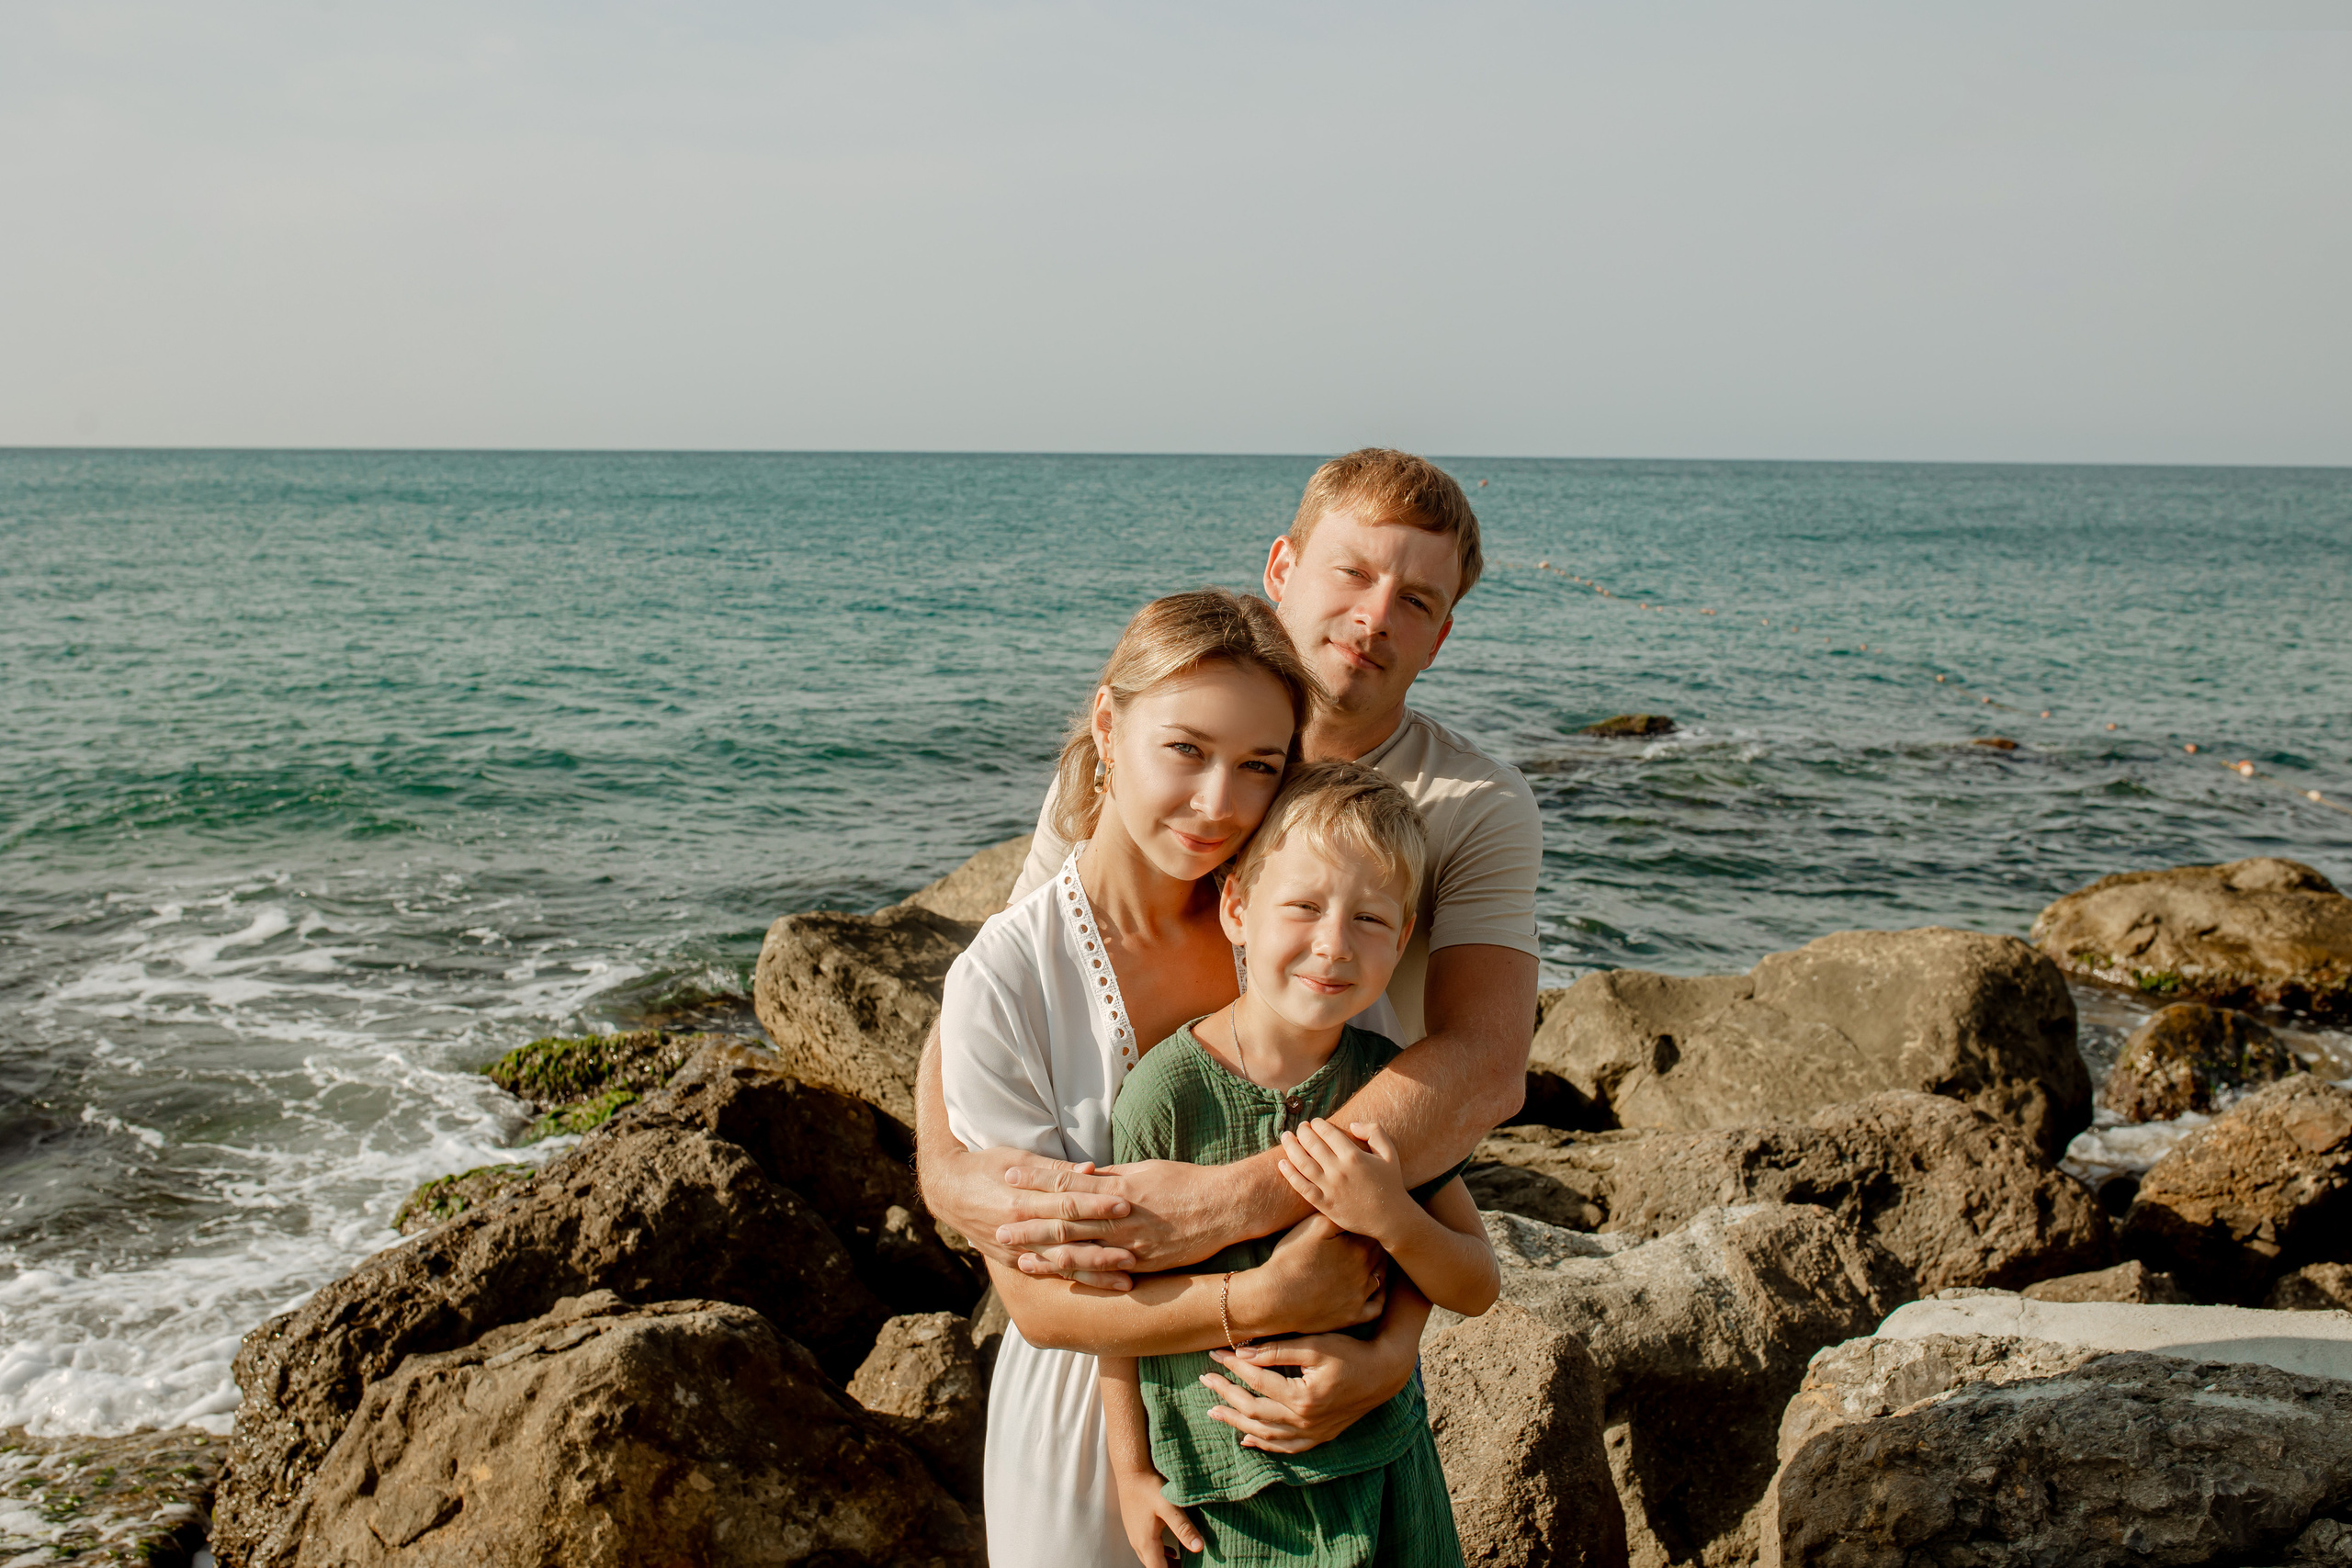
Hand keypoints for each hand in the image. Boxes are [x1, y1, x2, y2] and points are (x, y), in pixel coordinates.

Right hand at [926, 1147, 1135, 1272]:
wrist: (947, 1191)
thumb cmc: (986, 1166)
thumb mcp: (1016, 1158)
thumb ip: (1054, 1170)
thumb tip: (1090, 1170)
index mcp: (1022, 1199)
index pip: (1066, 1203)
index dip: (1097, 1204)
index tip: (1125, 1204)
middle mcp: (1019, 1229)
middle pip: (1068, 1238)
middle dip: (1103, 1247)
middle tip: (1135, 1252)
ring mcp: (1014, 1249)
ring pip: (1061, 1264)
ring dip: (1094, 1273)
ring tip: (1125, 1281)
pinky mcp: (1011, 1262)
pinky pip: (1047, 1273)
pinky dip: (1072, 1280)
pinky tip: (1096, 1287)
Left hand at [1005, 1158, 1254, 1278]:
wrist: (1224, 1208)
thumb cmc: (1184, 1182)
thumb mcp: (1144, 1169)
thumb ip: (1111, 1177)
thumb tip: (1081, 1176)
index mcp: (1118, 1188)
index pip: (1068, 1183)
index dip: (1036, 1181)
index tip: (1009, 1176)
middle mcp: (1120, 1218)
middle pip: (1066, 1221)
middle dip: (1030, 1224)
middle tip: (998, 1226)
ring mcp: (1131, 1245)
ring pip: (1080, 1251)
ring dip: (1046, 1254)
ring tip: (1017, 1255)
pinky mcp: (1142, 1265)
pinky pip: (1104, 1271)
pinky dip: (1078, 1273)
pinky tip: (1058, 1275)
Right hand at [1114, 1467, 1202, 1565]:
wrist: (1130, 1471)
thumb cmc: (1149, 1487)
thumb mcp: (1169, 1507)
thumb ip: (1184, 1528)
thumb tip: (1199, 1547)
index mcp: (1146, 1542)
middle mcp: (1137, 1543)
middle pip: (1154, 1566)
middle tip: (1189, 1566)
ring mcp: (1134, 1535)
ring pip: (1149, 1558)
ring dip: (1165, 1564)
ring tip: (1182, 1563)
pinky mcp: (1134, 1527)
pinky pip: (1146, 1549)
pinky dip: (1160, 1555)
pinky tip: (1171, 1551)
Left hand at [1198, 1322, 1418, 1453]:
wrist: (1384, 1373)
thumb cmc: (1350, 1352)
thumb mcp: (1315, 1345)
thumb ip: (1277, 1350)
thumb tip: (1241, 1352)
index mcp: (1302, 1397)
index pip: (1256, 1381)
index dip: (1232, 1366)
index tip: (1214, 1353)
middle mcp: (1305, 1421)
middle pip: (1254, 1410)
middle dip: (1226, 1393)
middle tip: (1204, 1379)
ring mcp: (1312, 1433)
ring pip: (1265, 1434)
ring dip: (1237, 1422)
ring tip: (1214, 1411)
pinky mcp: (1320, 1437)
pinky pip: (1286, 1448)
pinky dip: (1264, 1444)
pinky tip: (1247, 1440)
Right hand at [1234, 1214, 1384, 1337]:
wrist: (1275, 1297)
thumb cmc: (1292, 1258)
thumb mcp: (1314, 1226)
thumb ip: (1339, 1215)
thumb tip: (1357, 1210)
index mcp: (1359, 1249)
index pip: (1373, 1233)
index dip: (1368, 1226)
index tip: (1363, 1222)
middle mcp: (1365, 1273)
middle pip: (1379, 1254)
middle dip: (1375, 1245)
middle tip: (1367, 1239)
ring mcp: (1360, 1297)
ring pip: (1380, 1278)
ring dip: (1379, 1268)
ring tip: (1370, 1261)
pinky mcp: (1353, 1316)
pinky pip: (1376, 1307)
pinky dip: (1378, 1297)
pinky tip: (1373, 1289)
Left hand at [1277, 1120, 1410, 1244]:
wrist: (1390, 1218)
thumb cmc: (1390, 1183)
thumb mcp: (1389, 1153)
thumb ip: (1375, 1132)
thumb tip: (1352, 1124)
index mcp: (1354, 1156)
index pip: (1327, 1133)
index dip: (1318, 1124)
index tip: (1315, 1122)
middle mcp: (1339, 1171)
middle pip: (1312, 1144)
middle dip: (1303, 1131)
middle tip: (1300, 1127)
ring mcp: (1329, 1188)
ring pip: (1302, 1163)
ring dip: (1290, 1147)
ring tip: (1286, 1137)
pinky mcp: (1323, 1203)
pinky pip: (1301, 1186)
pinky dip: (1289, 1173)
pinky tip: (1282, 1163)